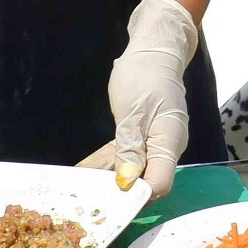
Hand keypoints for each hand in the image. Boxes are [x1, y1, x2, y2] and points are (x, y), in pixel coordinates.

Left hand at [100, 0, 198, 195]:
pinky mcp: (141, 136)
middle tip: (86, 198)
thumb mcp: (133, 112)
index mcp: (170, 142)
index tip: (110, 199)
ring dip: (106, 177)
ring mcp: (153, 142)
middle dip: (117, 190)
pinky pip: (124, 154)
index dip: (137, 194)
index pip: (159, 183)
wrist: (154, 49)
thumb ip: (130, 148)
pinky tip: (85, 169)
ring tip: (78, 186)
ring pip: (130, 168)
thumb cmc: (146, 75)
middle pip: (145, 180)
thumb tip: (127, 182)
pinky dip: (106, 161)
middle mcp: (165, 147)